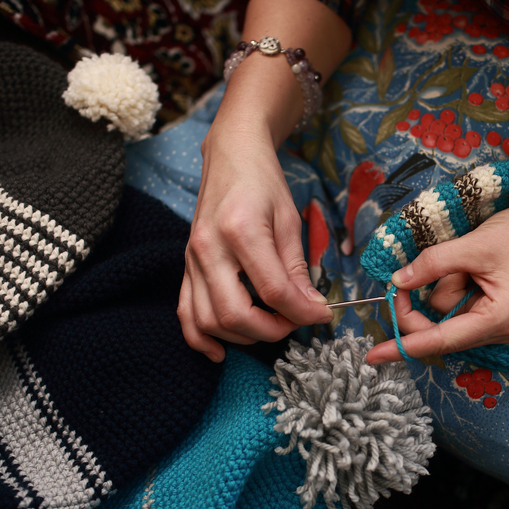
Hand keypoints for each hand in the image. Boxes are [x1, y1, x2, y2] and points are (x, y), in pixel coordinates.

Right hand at [178, 124, 331, 361]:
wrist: (230, 156)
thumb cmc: (264, 183)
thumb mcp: (289, 219)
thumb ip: (297, 267)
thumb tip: (312, 307)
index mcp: (241, 231)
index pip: (273, 290)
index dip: (302, 312)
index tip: (323, 315)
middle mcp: (209, 248)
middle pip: (235, 314)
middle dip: (272, 330)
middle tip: (295, 322)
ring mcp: (191, 260)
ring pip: (208, 321)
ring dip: (243, 336)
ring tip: (271, 326)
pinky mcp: (186, 267)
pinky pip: (185, 314)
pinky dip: (200, 339)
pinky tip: (220, 352)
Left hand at [365, 194, 508, 363]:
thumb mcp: (473, 245)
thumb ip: (433, 264)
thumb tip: (397, 282)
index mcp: (497, 320)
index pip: (439, 340)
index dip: (402, 346)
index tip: (372, 355)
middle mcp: (498, 331)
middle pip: (438, 330)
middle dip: (422, 302)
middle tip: (408, 275)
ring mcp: (496, 325)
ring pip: (445, 314)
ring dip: (445, 285)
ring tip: (470, 261)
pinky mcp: (492, 314)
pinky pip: (456, 306)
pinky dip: (454, 285)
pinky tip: (473, 269)